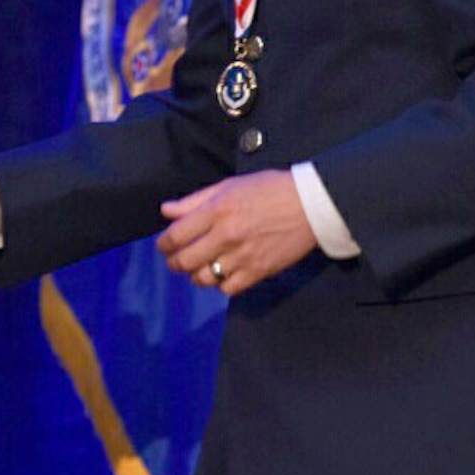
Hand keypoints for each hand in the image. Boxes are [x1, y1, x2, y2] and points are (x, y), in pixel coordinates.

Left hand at [156, 169, 316, 296]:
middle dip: (174, 263)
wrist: (310, 205)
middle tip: (176, 261)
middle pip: (185, 261)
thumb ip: (195, 200)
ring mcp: (242, 256)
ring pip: (204, 278)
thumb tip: (167, 211)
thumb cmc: (269, 190)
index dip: (164, 244)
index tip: (164, 246)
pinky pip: (228, 289)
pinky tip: (222, 275)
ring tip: (198, 269)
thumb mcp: (230, 186)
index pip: (176, 235)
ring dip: (196, 275)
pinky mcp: (258, 272)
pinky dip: (221, 285)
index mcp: (217, 210)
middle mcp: (226, 235)